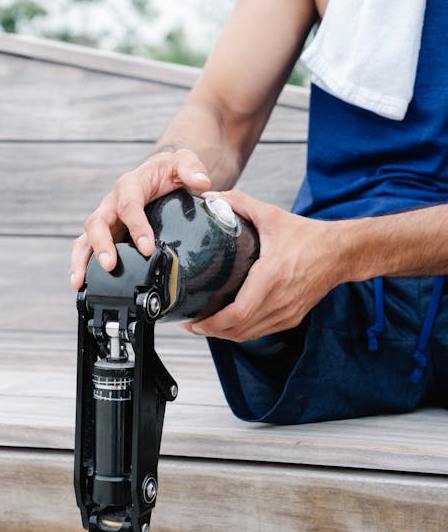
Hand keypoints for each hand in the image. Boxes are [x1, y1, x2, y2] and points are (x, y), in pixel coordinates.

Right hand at [70, 148, 210, 289]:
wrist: (160, 174)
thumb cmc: (169, 170)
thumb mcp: (182, 162)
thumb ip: (191, 169)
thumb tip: (202, 183)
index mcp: (130, 185)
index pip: (129, 205)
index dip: (136, 227)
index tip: (147, 248)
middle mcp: (112, 203)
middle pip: (98, 222)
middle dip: (101, 245)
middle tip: (110, 266)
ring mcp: (107, 220)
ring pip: (86, 238)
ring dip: (81, 260)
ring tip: (80, 282)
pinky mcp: (106, 234)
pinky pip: (87, 249)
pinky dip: (82, 266)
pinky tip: (82, 285)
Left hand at [185, 190, 345, 340]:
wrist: (340, 252)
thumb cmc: (307, 235)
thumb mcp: (271, 215)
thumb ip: (239, 203)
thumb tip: (210, 196)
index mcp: (272, 277)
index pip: (238, 313)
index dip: (212, 322)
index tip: (193, 320)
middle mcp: (280, 300)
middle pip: (238, 330)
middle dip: (211, 330)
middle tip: (191, 323)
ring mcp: (287, 312)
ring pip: (248, 335)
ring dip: (224, 334)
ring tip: (204, 325)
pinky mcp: (292, 318)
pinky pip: (261, 332)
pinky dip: (241, 332)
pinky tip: (228, 325)